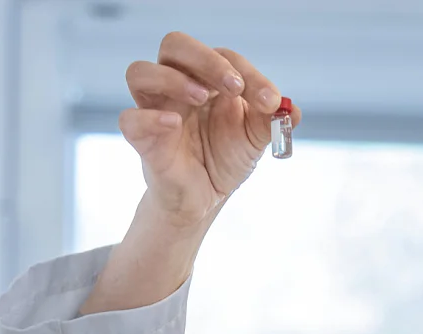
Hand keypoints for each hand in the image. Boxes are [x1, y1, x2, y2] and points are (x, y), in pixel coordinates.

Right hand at [120, 31, 300, 227]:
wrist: (205, 200)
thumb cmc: (225, 159)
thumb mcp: (254, 139)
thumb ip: (271, 121)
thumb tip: (292, 110)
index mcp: (206, 78)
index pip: (222, 57)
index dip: (248, 74)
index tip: (270, 101)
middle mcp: (177, 86)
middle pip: (174, 45)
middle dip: (206, 60)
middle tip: (233, 87)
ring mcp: (156, 110)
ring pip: (140, 72)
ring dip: (173, 79)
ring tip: (201, 99)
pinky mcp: (143, 140)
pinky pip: (130, 120)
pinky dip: (149, 118)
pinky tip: (173, 125)